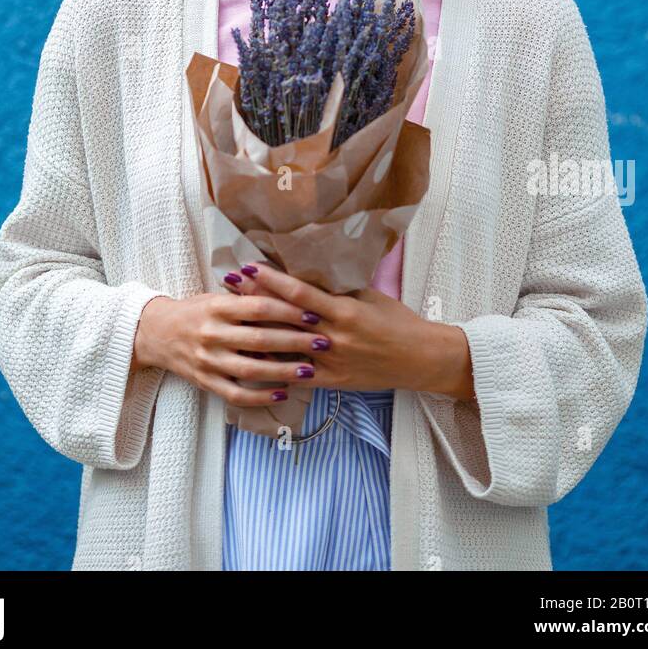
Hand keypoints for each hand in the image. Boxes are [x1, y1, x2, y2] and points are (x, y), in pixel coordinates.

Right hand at [131, 289, 339, 408]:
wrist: (156, 333)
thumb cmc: (195, 310)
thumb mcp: (216, 296)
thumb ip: (246, 297)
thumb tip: (285, 292)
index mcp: (217, 307)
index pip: (258, 307)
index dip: (287, 311)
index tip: (313, 314)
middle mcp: (212, 333)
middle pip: (260, 338)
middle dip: (295, 341)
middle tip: (323, 342)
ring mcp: (209, 360)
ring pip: (251, 369)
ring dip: (283, 371)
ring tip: (309, 370)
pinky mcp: (206, 382)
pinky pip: (237, 394)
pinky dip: (261, 396)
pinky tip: (283, 393)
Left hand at [223, 261, 475, 398]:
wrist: (420, 359)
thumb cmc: (398, 321)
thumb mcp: (370, 296)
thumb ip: (338, 290)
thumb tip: (308, 273)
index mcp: (344, 311)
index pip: (300, 293)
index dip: (272, 280)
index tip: (248, 267)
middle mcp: (334, 337)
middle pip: (286, 318)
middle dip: (255, 301)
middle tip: (227, 287)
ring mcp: (332, 362)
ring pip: (286, 348)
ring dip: (257, 333)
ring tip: (232, 321)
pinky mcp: (334, 382)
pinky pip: (298, 376)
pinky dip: (276, 369)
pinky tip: (253, 362)